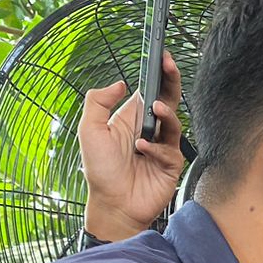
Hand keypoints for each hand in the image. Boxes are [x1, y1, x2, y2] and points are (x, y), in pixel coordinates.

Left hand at [79, 51, 184, 242]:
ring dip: (166, 114)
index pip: (150, 91)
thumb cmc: (100, 170)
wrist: (113, 204)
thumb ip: (98, 101)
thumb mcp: (88, 129)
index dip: (158, 75)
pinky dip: (156, 149)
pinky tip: (142, 150)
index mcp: (132, 118)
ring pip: (173, 124)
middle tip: (169, 66)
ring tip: (156, 110)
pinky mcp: (171, 166)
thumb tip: (120, 84)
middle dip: (171, 82)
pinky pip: (169, 151)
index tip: (161, 57)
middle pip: (168, 101)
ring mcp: (162, 148)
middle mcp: (150, 131)